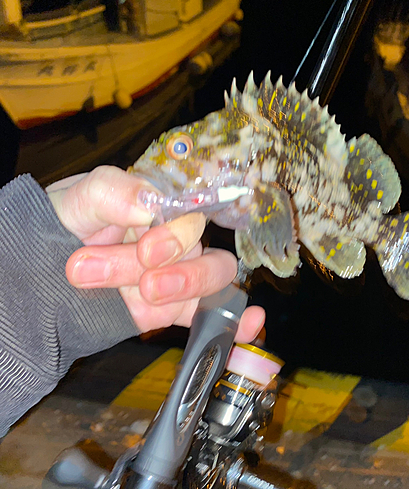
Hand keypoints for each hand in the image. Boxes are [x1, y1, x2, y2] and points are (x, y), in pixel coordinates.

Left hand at [46, 166, 264, 341]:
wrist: (49, 269)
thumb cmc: (70, 221)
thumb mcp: (81, 197)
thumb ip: (111, 192)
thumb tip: (147, 203)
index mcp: (164, 208)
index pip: (191, 217)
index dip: (177, 235)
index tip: (145, 248)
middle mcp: (179, 240)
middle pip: (203, 254)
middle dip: (174, 270)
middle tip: (137, 275)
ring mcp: (179, 276)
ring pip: (207, 282)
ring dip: (181, 289)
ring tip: (143, 293)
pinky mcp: (174, 308)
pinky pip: (211, 315)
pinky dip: (236, 322)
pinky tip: (250, 324)